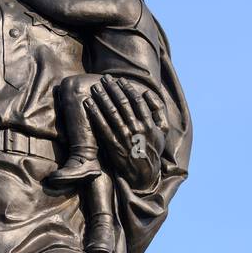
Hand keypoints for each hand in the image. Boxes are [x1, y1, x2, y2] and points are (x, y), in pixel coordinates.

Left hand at [85, 76, 168, 190]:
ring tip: (95, 88)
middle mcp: (136, 129)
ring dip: (102, 98)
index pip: (136, 100)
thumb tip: (148, 94)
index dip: (127, 88)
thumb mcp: (163, 131)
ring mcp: (123, 137)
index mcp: (148, 124)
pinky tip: (89, 104)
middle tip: (104, 79)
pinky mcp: (112, 145)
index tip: (119, 80)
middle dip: (112, 89)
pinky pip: (102, 126)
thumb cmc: (153, 149)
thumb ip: (158, 111)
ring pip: (111, 112)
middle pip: (122, 103)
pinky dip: (95, 113)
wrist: (144, 173)